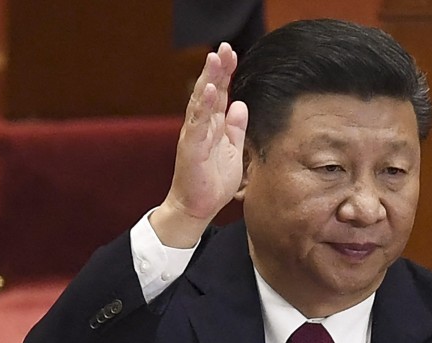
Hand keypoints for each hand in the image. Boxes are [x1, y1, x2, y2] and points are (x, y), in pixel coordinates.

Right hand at [152, 42, 248, 246]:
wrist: (197, 207)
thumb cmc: (212, 181)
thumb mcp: (232, 150)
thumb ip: (235, 127)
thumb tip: (240, 105)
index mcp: (212, 125)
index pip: (219, 93)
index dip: (225, 73)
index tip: (232, 53)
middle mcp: (201, 126)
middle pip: (209, 91)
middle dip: (217, 69)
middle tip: (224, 47)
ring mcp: (194, 135)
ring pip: (200, 102)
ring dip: (208, 80)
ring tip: (215, 59)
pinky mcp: (191, 149)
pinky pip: (197, 125)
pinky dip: (203, 107)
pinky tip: (208, 92)